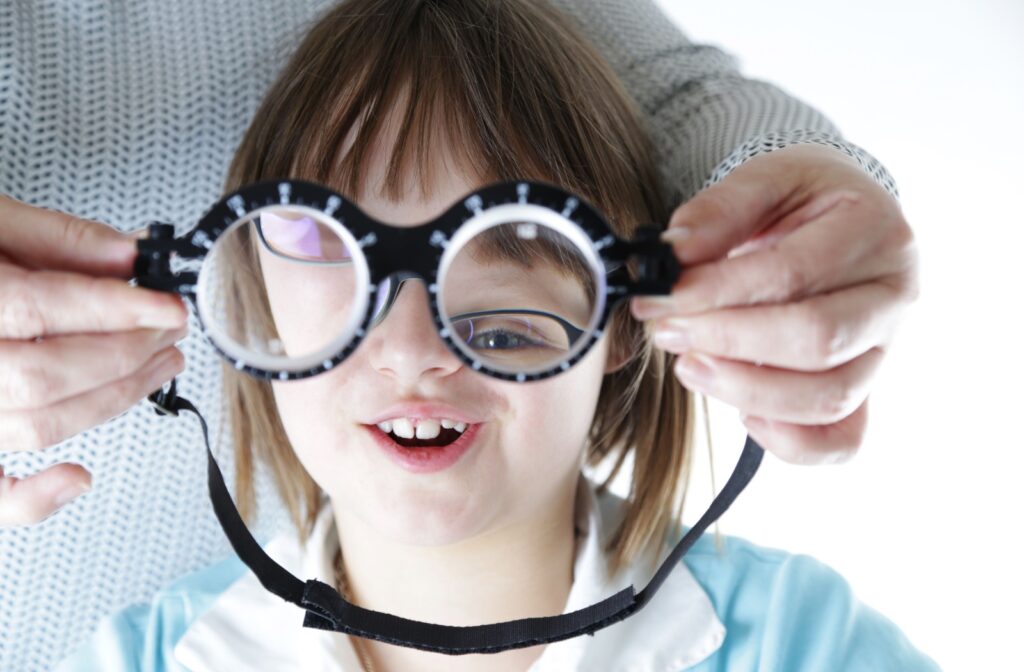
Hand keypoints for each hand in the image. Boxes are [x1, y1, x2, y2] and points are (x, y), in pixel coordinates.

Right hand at [0, 195, 187, 525]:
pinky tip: (77, 477)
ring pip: (36, 425)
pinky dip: (32, 498)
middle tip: (169, 329)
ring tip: (158, 365)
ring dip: (114, 401)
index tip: (169, 306)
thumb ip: (54, 238)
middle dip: (126, 354)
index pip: (40, 308)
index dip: (116, 309)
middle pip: (45, 374)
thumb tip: (129, 254)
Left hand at [631, 143, 918, 464]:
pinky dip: (790, 441)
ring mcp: (886, 348)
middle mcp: (893, 294)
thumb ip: (719, 210)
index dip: (718, 292)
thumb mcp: (766, 179)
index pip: (792, 273)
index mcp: (874, 230)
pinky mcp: (868, 389)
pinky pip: (843, 440)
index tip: (660, 298)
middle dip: (728, 342)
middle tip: (667, 332)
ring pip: (830, 397)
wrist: (842, 216)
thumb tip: (672, 253)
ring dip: (747, 391)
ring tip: (690, 366)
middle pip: (818, 340)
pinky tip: (744, 413)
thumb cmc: (801, 199)